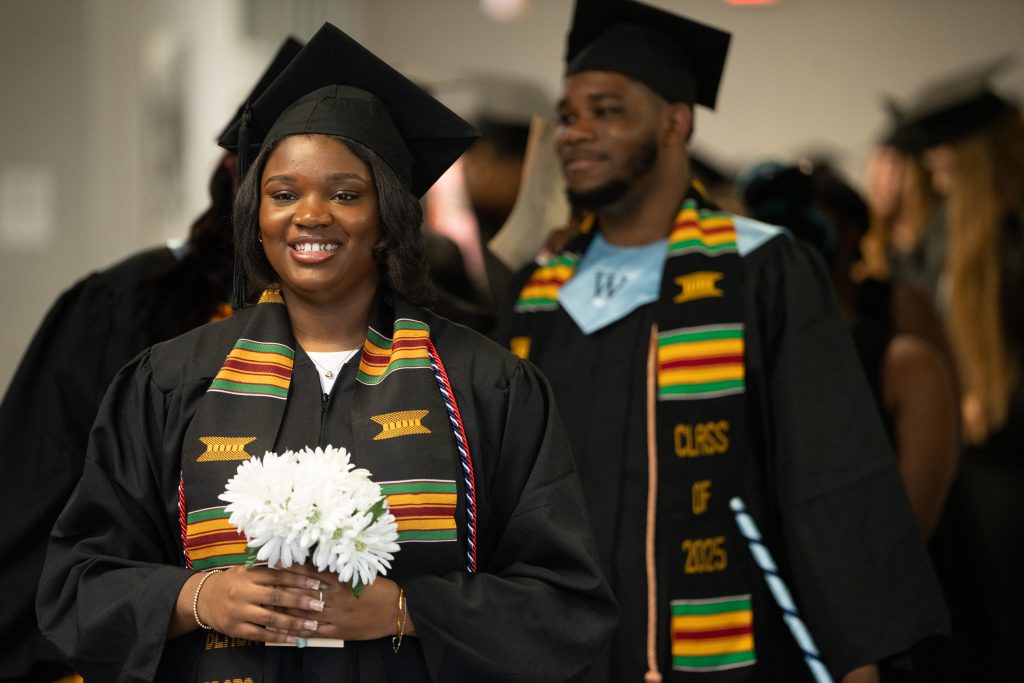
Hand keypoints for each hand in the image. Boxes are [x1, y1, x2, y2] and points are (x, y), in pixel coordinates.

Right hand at [171, 566, 324, 642]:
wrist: (203, 599)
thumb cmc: (232, 582)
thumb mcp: (246, 570)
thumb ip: (268, 569)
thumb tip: (298, 565)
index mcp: (248, 575)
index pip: (278, 576)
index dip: (299, 580)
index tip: (317, 584)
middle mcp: (243, 592)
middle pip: (277, 597)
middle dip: (301, 602)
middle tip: (320, 605)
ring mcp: (239, 612)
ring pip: (271, 618)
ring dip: (294, 622)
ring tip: (312, 625)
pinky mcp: (236, 629)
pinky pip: (261, 634)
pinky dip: (278, 637)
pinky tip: (294, 639)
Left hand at [278, 564, 414, 640]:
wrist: (396, 611)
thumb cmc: (380, 590)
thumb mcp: (361, 574)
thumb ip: (340, 570)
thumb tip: (319, 560)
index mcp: (341, 580)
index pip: (310, 572)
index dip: (291, 568)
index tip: (275, 562)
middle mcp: (336, 597)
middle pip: (302, 592)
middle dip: (282, 588)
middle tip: (263, 584)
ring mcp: (336, 615)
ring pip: (304, 612)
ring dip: (284, 609)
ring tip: (266, 605)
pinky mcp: (338, 630)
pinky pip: (313, 631)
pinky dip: (296, 630)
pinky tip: (283, 628)